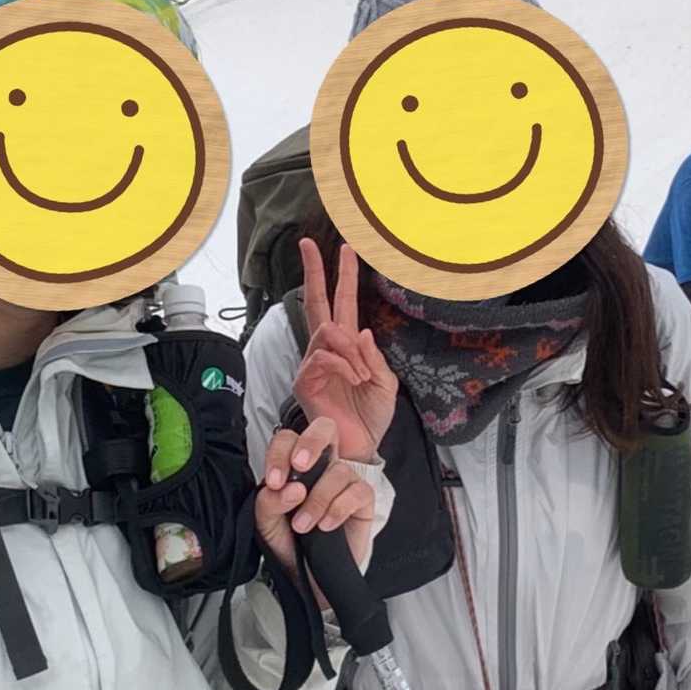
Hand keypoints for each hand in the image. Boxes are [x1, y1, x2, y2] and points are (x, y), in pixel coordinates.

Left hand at [254, 417, 375, 609]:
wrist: (307, 579)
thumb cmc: (288, 546)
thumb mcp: (266, 525)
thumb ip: (269, 502)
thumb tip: (291, 488)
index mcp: (294, 466)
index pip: (288, 439)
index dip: (281, 452)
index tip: (275, 481)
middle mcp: (321, 467)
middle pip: (325, 429)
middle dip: (311, 443)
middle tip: (300, 467)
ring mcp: (344, 482)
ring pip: (339, 469)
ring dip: (318, 499)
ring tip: (304, 526)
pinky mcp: (363, 501)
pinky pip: (359, 490)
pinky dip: (339, 508)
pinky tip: (327, 526)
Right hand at [293, 239, 397, 462]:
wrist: (360, 446)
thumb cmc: (372, 416)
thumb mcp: (386, 383)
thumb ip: (375, 357)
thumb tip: (362, 331)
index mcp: (349, 346)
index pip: (342, 302)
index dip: (343, 276)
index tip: (346, 248)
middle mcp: (327, 349)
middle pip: (316, 301)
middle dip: (314, 271)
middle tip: (308, 244)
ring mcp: (313, 363)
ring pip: (327, 331)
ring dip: (350, 349)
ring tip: (362, 374)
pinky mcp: (305, 380)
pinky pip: (323, 356)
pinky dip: (343, 365)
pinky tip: (354, 380)